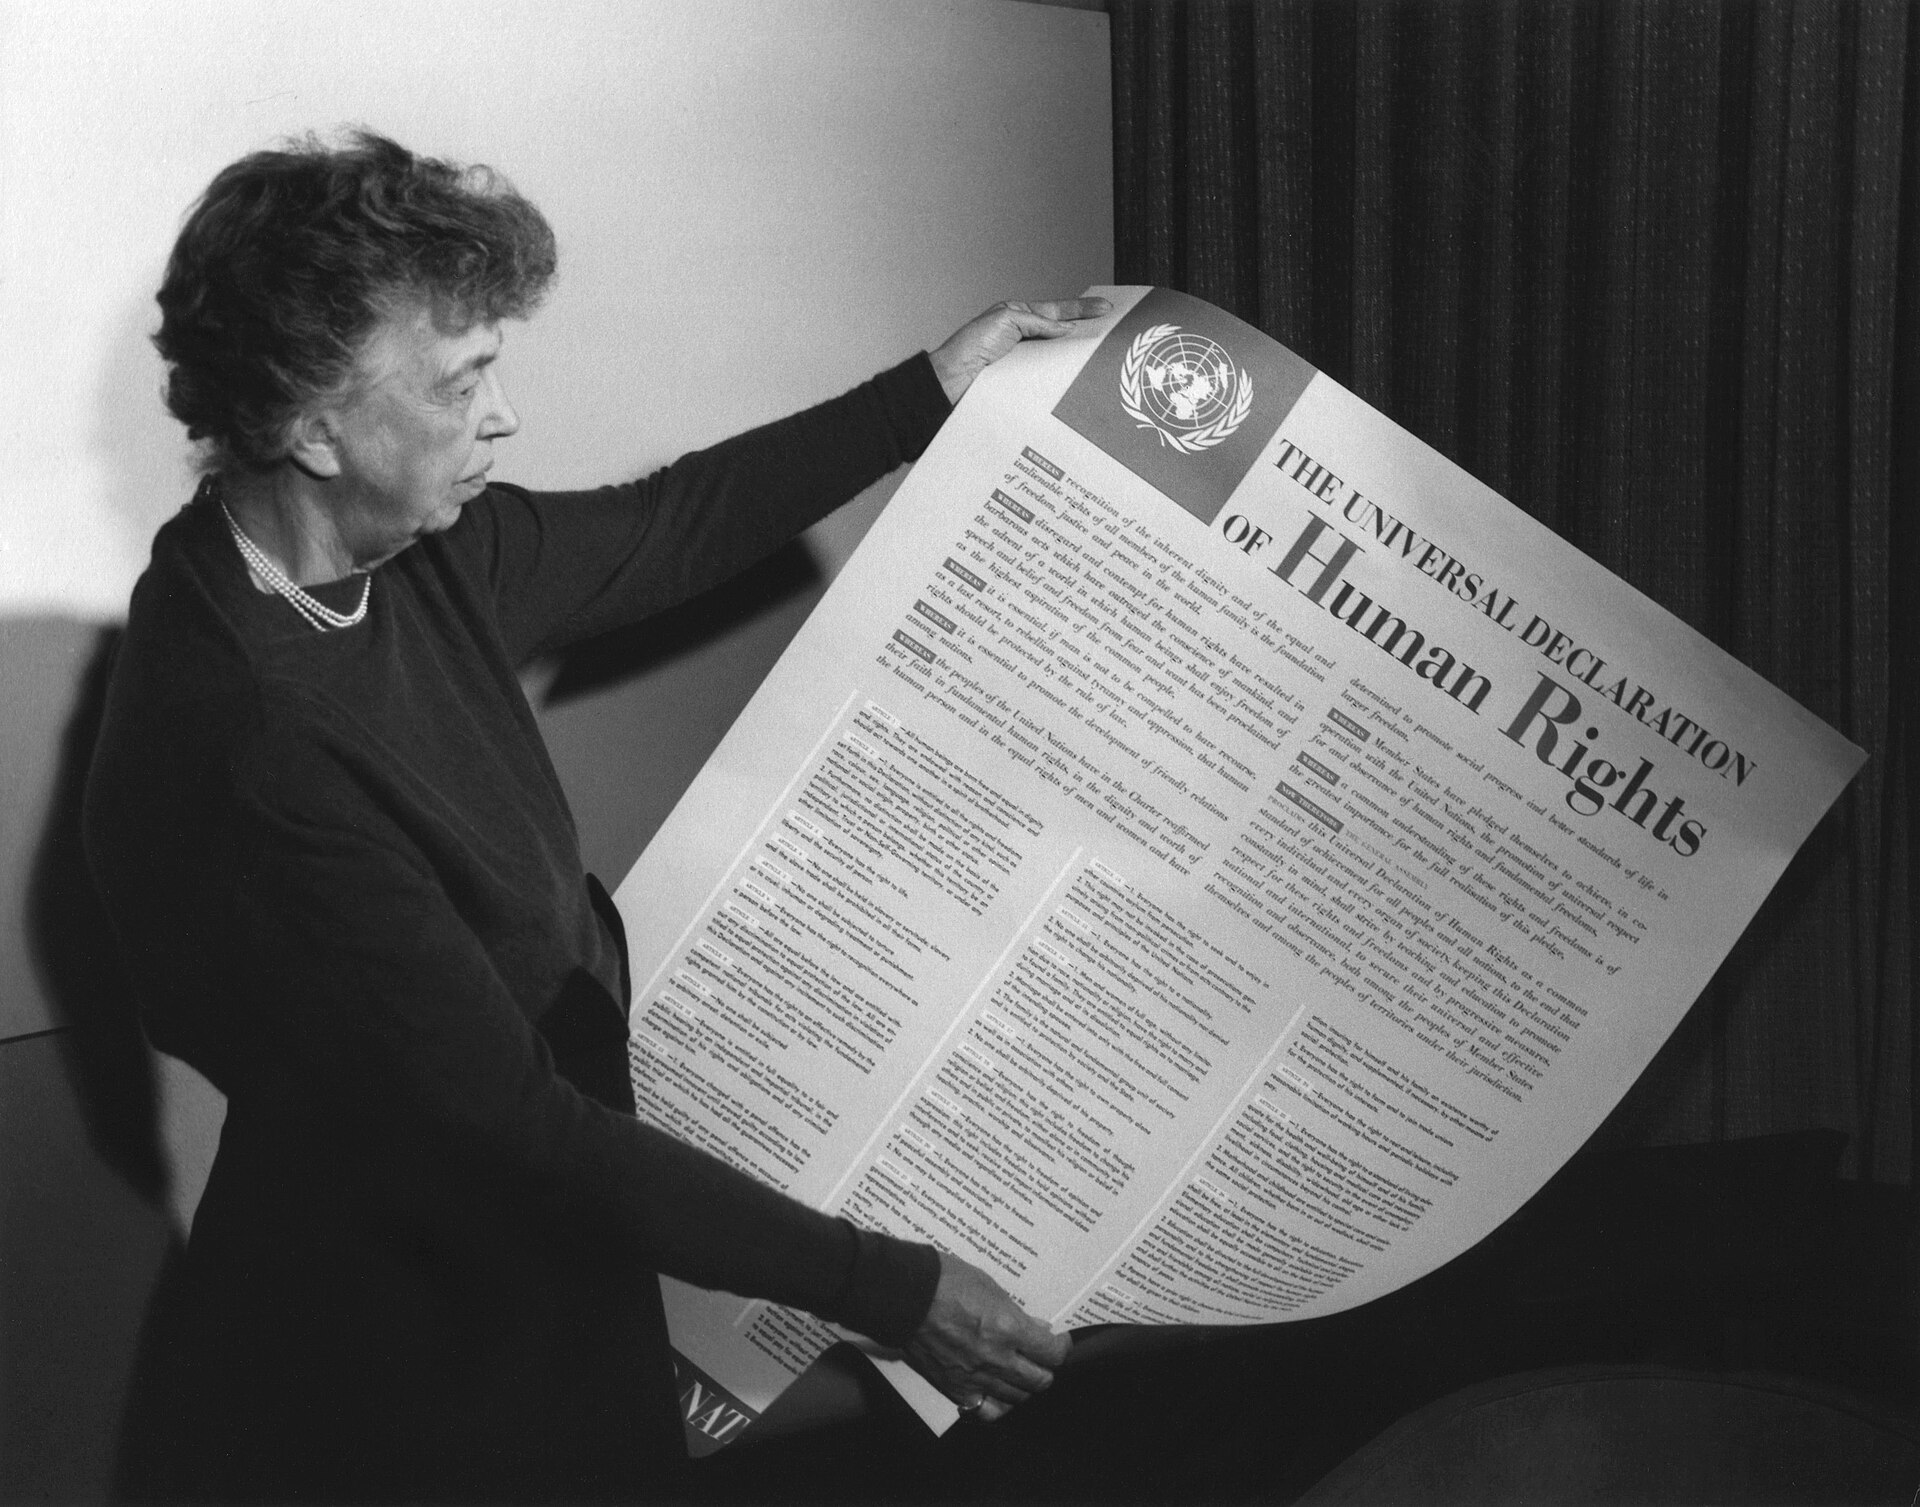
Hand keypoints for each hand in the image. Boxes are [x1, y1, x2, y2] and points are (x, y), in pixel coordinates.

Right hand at [901, 1251, 1070, 1422]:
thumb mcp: (990, 1287)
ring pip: (1016, 1398)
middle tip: (1040, 1357)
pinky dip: (996, 1403)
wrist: (905, 1296)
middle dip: (1045, 1369)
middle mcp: (996, 1358)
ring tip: (1020, 1373)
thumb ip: (1016, 1313)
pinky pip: (986, 1410)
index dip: (1060, 1348)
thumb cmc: (945, 1282)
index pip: (1052, 1353)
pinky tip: (995, 1391)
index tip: (1058, 1341)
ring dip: (1023, 1386)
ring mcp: (976, 1377)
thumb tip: (1037, 1329)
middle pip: (1039, 1380)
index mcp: (1008, 1329)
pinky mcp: (955, 1388)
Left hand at [929, 297, 1112, 404]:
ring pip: (1057, 358)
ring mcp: (1025, 361)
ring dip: (1076, 358)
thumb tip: (1066, 329)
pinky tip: (1075, 380)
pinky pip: (1048, 378)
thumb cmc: (970, 346)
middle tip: (1112, 331)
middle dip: (1086, 332)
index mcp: (1019, 317)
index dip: (1082, 309)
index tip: (1106, 307)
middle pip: (1062, 334)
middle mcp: (1024, 338)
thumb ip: (1037, 322)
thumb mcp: (1005, 321)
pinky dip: (1062, 378)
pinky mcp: (1023, 382)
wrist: (952, 381)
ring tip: (1099, 356)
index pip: (1057, 310)